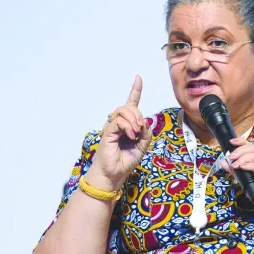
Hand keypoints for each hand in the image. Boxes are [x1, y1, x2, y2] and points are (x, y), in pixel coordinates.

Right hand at [86, 75, 151, 190]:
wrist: (113, 174)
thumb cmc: (125, 161)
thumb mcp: (143, 147)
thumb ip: (146, 133)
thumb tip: (145, 122)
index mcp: (127, 125)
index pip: (131, 104)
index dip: (135, 90)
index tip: (138, 78)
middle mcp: (118, 123)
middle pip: (129, 106)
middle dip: (138, 115)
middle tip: (141, 129)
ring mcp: (111, 127)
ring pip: (123, 110)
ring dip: (134, 119)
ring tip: (136, 133)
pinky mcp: (107, 132)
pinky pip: (119, 121)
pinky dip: (128, 127)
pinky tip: (131, 136)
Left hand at [220, 137, 253, 216]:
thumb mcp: (249, 183)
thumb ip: (237, 173)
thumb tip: (225, 163)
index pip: (253, 147)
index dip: (242, 142)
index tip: (231, 142)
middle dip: (240, 151)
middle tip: (231, 157)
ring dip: (244, 158)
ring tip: (235, 163)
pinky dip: (251, 166)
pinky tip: (243, 166)